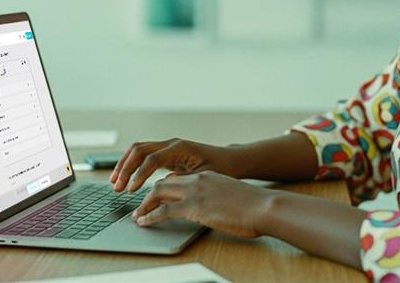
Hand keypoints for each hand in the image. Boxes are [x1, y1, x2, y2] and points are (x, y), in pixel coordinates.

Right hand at [109, 138, 242, 192]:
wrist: (231, 161)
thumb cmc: (221, 168)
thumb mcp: (204, 176)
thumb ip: (184, 180)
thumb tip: (163, 185)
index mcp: (180, 148)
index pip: (151, 159)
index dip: (139, 175)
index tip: (131, 191)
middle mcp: (171, 144)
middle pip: (139, 150)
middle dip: (125, 168)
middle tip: (116, 187)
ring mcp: (168, 147)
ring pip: (138, 150)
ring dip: (124, 165)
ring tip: (114, 183)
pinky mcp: (167, 154)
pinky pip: (143, 156)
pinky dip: (131, 166)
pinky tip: (125, 179)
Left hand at [130, 170, 270, 238]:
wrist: (263, 206)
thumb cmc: (253, 205)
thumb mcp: (230, 195)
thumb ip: (217, 197)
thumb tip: (212, 208)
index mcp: (207, 176)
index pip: (176, 179)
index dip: (162, 188)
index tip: (154, 198)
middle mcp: (197, 180)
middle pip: (163, 183)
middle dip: (146, 194)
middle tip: (138, 206)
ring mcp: (195, 192)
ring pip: (158, 193)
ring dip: (143, 205)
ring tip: (136, 216)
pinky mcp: (194, 207)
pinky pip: (163, 211)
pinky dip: (149, 216)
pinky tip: (143, 222)